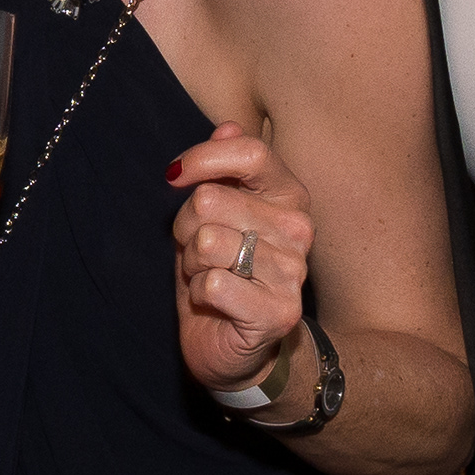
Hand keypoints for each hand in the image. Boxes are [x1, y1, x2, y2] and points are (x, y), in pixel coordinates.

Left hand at [166, 122, 312, 403]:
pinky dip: (199, 294)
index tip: (175, 177)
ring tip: (208, 277)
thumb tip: (227, 127)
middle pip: (211, 200)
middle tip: (198, 253)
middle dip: (186, 227)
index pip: (250, 154)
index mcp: (288, 196)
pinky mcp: (279, 311)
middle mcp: (299, 229)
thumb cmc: (220, 273)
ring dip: (192, 264)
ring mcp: (293, 271)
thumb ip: (222, 171)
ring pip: (207, 242)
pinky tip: (216, 304)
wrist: (233, 347)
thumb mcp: (212, 215)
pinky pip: (211, 283)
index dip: (202, 160)